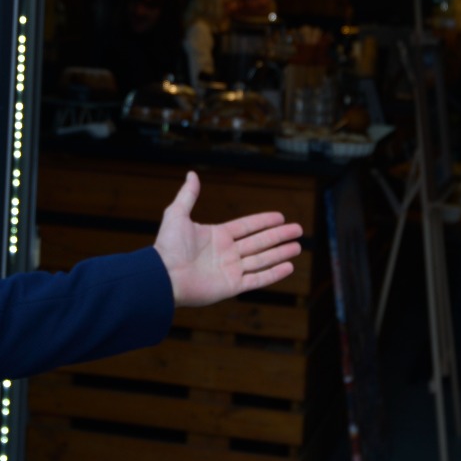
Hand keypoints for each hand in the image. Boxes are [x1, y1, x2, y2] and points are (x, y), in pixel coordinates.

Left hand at [154, 171, 303, 307]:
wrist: (163, 276)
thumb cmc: (167, 246)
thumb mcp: (177, 215)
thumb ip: (188, 195)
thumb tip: (192, 174)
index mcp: (217, 236)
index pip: (247, 226)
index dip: (263, 221)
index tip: (280, 216)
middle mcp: (227, 253)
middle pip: (259, 242)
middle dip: (279, 236)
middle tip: (298, 229)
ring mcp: (230, 270)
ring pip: (262, 259)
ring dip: (280, 253)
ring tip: (297, 246)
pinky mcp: (232, 286)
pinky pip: (257, 279)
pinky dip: (273, 274)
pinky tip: (288, 266)